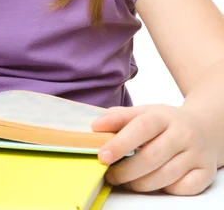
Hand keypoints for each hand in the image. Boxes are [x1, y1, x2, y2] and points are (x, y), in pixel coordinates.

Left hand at [91, 104, 216, 194]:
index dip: (120, 143)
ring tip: (126, 180)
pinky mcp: (206, 172)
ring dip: (140, 183)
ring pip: (165, 177)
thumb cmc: (166, 122)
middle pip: (151, 157)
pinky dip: (165, 189)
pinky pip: (182, 189)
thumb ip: (119, 117)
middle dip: (126, 171)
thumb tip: (96, 126)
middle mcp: (183, 133)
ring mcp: (196, 153)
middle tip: (110, 175)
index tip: (102, 155)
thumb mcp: (144, 112)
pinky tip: (155, 182)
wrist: (204, 127)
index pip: (141, 127)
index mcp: (163, 115)